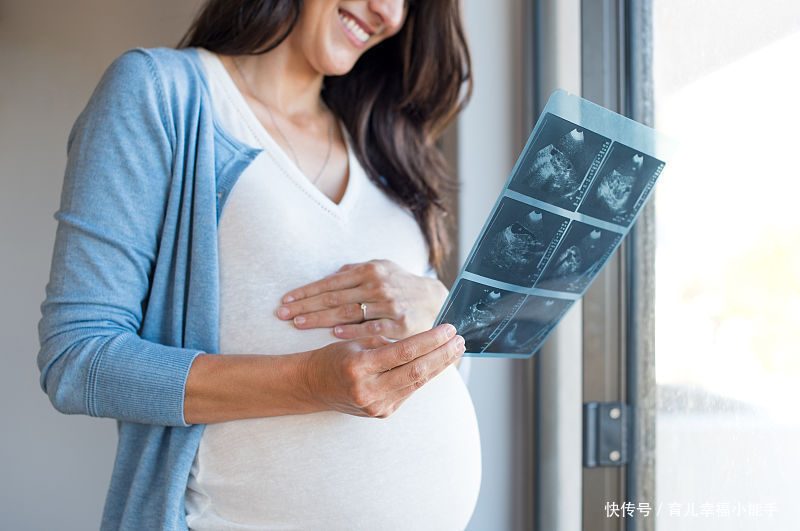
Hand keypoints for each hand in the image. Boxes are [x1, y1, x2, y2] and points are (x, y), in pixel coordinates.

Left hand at [277, 260, 448, 339]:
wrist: (436, 300)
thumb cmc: (400, 284)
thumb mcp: (381, 268)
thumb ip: (355, 271)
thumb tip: (332, 274)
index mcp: (369, 271)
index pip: (330, 282)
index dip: (306, 291)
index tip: (285, 300)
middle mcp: (378, 286)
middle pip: (334, 298)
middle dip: (305, 306)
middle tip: (282, 314)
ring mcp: (389, 306)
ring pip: (348, 313)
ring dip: (321, 319)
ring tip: (298, 324)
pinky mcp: (400, 325)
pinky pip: (371, 329)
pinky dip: (353, 331)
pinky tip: (334, 334)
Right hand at [303, 324, 463, 417]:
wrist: (312, 386)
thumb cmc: (334, 358)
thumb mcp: (356, 342)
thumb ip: (387, 342)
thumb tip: (423, 338)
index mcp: (359, 366)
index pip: (404, 351)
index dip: (430, 340)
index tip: (448, 328)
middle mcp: (368, 390)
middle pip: (416, 370)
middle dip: (442, 354)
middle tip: (460, 340)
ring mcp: (376, 406)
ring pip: (416, 383)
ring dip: (439, 366)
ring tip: (455, 350)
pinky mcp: (382, 413)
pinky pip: (409, 391)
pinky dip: (424, 376)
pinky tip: (437, 364)